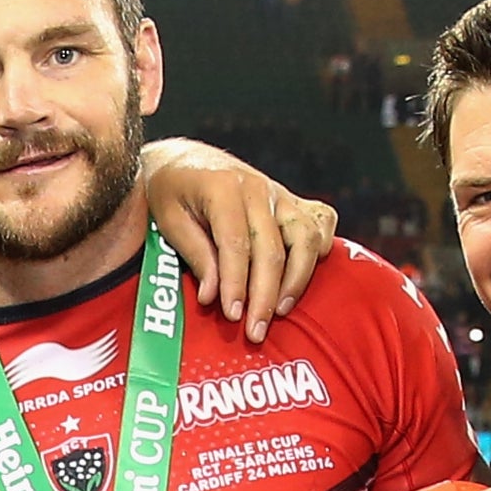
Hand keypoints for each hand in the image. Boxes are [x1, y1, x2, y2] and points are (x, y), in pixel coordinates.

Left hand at [141, 140, 339, 343]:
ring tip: (281, 311)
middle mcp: (258, 188)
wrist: (183, 159)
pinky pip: (321, 220)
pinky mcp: (291, 200)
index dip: (236, 284)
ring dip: (297, 279)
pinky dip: (319, 246)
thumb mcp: (168, 219)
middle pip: (272, 249)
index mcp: (223, 188)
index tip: (234, 316)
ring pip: (305, 237)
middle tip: (256, 331)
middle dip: (265, 295)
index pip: (236, 244)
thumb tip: (212, 297)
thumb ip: (194, 253)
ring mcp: (279, 193)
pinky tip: (305, 273)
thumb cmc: (170, 191)